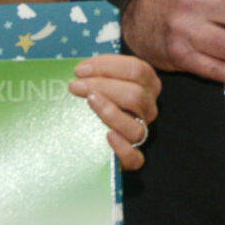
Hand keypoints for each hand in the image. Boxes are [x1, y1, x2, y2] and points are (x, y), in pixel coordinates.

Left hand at [71, 53, 160, 170]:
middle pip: (135, 95)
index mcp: (147, 84)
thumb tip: (78, 69)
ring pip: (136, 126)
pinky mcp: (134, 156)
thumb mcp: (101, 76)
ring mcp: (143, 132)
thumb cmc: (97, 95)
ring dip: (111, 112)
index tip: (80, 70)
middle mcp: (148, 108)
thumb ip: (97, 70)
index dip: (107, 67)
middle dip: (102, 87)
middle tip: (75, 86)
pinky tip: (107, 136)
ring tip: (89, 103)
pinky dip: (122, 148)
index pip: (136, 70)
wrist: (93, 127)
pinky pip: (135, 158)